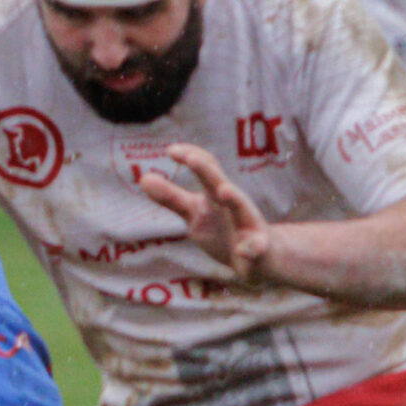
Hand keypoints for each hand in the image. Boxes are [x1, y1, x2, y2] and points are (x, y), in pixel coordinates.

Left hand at [138, 143, 272, 282]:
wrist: (263, 257)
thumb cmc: (225, 228)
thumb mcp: (195, 212)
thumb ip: (171, 197)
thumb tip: (143, 178)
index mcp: (215, 196)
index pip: (206, 168)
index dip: (191, 156)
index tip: (170, 149)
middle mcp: (233, 204)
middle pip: (219, 183)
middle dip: (207, 171)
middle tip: (191, 158)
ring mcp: (248, 225)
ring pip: (242, 209)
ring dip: (234, 199)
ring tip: (224, 191)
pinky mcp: (258, 249)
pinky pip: (255, 248)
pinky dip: (250, 248)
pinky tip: (243, 250)